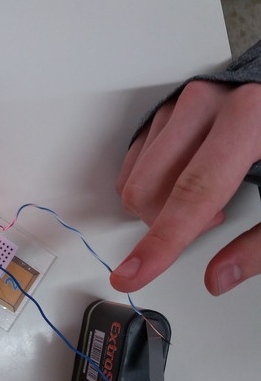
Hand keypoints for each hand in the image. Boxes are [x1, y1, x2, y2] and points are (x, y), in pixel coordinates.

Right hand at [110, 81, 260, 294]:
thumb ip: (260, 244)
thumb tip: (221, 276)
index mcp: (245, 119)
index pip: (192, 193)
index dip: (160, 243)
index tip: (132, 274)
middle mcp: (205, 106)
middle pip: (147, 190)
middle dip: (165, 224)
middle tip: (209, 220)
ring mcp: (180, 104)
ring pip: (135, 179)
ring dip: (160, 205)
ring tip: (205, 195)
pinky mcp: (164, 109)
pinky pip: (133, 163)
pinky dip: (151, 185)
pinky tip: (184, 180)